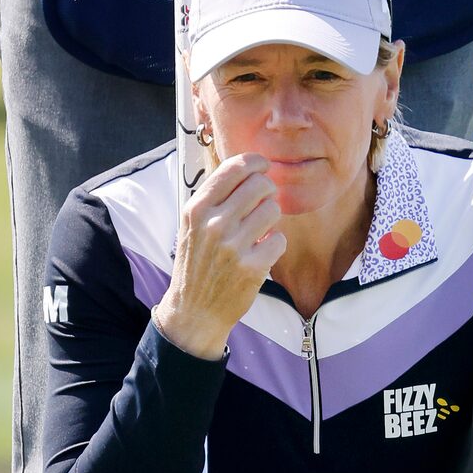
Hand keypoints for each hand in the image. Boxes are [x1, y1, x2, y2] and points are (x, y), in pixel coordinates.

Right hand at [154, 155, 286, 359]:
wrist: (194, 310)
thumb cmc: (197, 262)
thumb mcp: (193, 225)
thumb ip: (215, 196)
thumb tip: (249, 166)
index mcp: (197, 209)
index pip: (234, 168)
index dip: (256, 162)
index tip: (263, 166)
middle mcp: (213, 224)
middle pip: (259, 185)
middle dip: (268, 190)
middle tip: (264, 201)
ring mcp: (233, 247)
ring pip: (273, 210)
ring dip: (271, 218)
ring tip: (260, 230)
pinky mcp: (252, 268)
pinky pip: (279, 239)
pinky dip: (275, 244)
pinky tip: (262, 251)